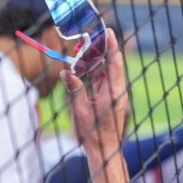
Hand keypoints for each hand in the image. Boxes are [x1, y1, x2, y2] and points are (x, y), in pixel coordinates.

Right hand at [63, 30, 128, 160]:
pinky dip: (95, 72)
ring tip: (82, 51)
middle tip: (87, 39)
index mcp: (113, 92)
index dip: (111, 45)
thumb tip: (65, 72)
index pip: (114, 63)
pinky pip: (105, 80)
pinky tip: (84, 68)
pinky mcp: (112, 99)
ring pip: (108, 71)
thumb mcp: (80, 111)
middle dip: (100, 50)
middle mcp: (117, 91)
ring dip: (96, 61)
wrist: (105, 151)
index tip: (107, 31)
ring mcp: (116, 95)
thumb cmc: (93, 134)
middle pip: (111, 64)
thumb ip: (74, 89)